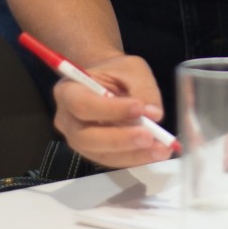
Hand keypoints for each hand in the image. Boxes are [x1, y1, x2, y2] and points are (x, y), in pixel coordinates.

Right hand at [53, 53, 172, 168]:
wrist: (107, 82)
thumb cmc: (115, 71)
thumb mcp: (131, 69)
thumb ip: (143, 88)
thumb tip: (154, 114)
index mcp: (67, 91)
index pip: (83, 104)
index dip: (110, 110)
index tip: (139, 108)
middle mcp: (67, 120)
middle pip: (87, 137)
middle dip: (120, 139)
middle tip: (149, 136)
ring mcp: (78, 140)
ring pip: (101, 154)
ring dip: (133, 154)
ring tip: (160, 148)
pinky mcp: (94, 152)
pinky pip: (112, 160)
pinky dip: (135, 158)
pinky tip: (155, 152)